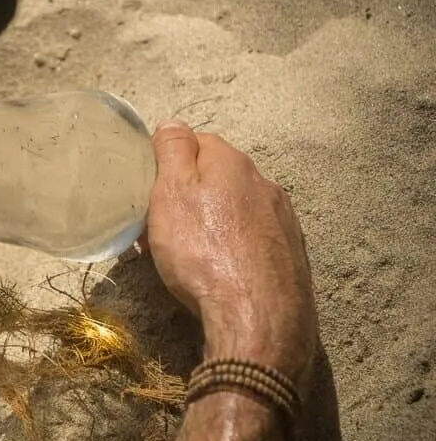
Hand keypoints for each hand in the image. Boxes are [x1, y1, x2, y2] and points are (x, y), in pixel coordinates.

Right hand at [146, 120, 317, 391]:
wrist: (257, 318)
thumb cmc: (202, 252)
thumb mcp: (171, 194)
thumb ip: (172, 151)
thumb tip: (173, 123)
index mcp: (232, 163)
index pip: (197, 141)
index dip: (169, 163)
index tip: (149, 192)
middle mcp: (264, 183)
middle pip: (219, 177)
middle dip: (192, 195)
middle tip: (162, 227)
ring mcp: (283, 220)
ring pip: (237, 209)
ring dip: (214, 222)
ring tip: (190, 255)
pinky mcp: (291, 256)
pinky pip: (254, 240)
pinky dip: (235, 248)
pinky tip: (222, 272)